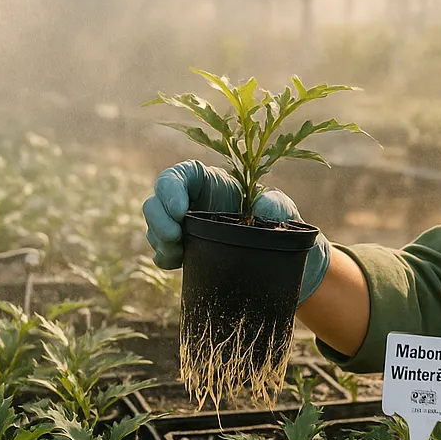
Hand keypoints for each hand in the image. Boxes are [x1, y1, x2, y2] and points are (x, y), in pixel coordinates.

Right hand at [142, 161, 331, 301]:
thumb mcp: (285, 211)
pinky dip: (163, 257)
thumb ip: (276, 205)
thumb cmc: (283, 227)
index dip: (171, 188)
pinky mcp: (185, 249)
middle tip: (174, 237)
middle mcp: (193, 201)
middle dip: (158, 218)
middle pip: (157, 200)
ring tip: (178, 253)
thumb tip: (261, 206)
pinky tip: (178, 264)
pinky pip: (161, 250)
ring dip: (159, 240)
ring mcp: (185, 226)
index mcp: (212, 182)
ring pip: (155, 225)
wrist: (285, 262)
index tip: (179, 210)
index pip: (180, 175)